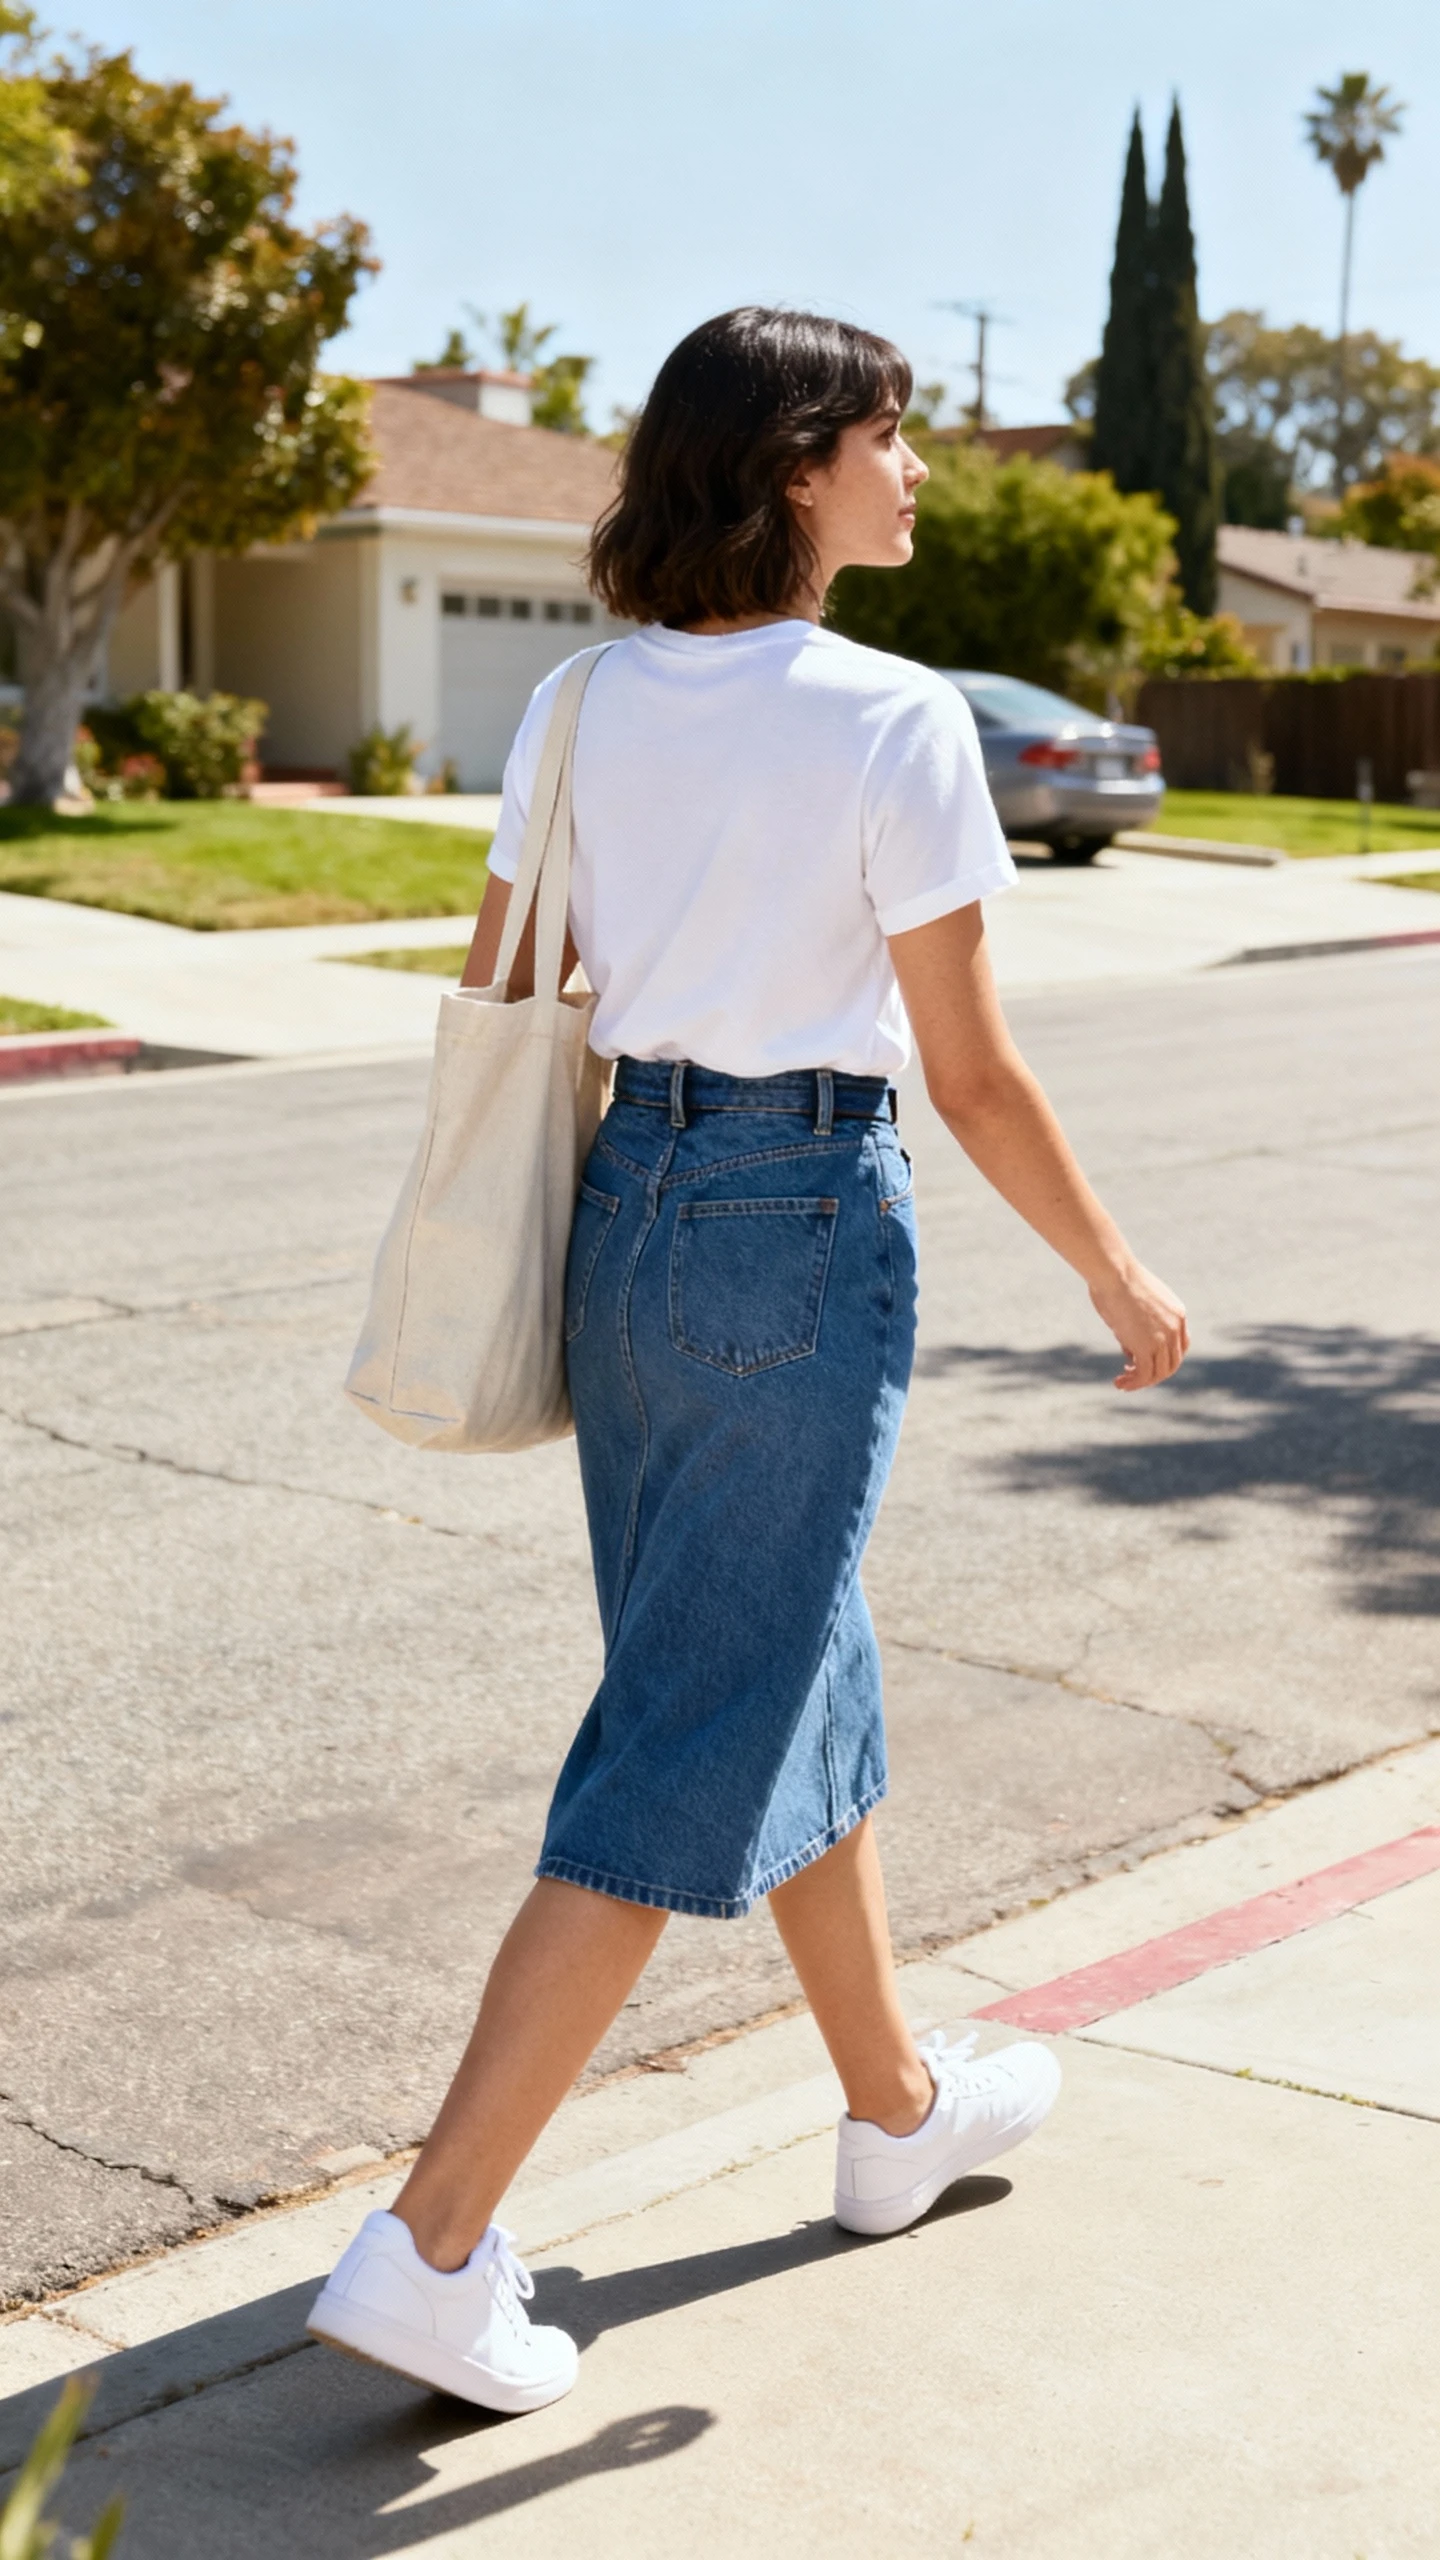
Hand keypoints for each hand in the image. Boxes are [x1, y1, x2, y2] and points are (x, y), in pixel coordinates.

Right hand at [1089, 1261, 1188, 1392]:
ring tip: (1121, 1383)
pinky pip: (1143, 1374)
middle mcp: (1176, 1328)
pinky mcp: (1147, 1347)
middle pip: (1172, 1363)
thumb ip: (1137, 1326)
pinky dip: (1132, 1383)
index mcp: (1178, 1313)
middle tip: (1131, 1374)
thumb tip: (1129, 1347)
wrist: (1114, 1273)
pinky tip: (1118, 1382)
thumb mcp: (1134, 1304)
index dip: (1164, 1358)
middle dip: (1153, 1373)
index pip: (1180, 1346)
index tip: (1143, 1360)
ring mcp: (1163, 1339)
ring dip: (1140, 1382)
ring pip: (1159, 1373)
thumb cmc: (1116, 1280)